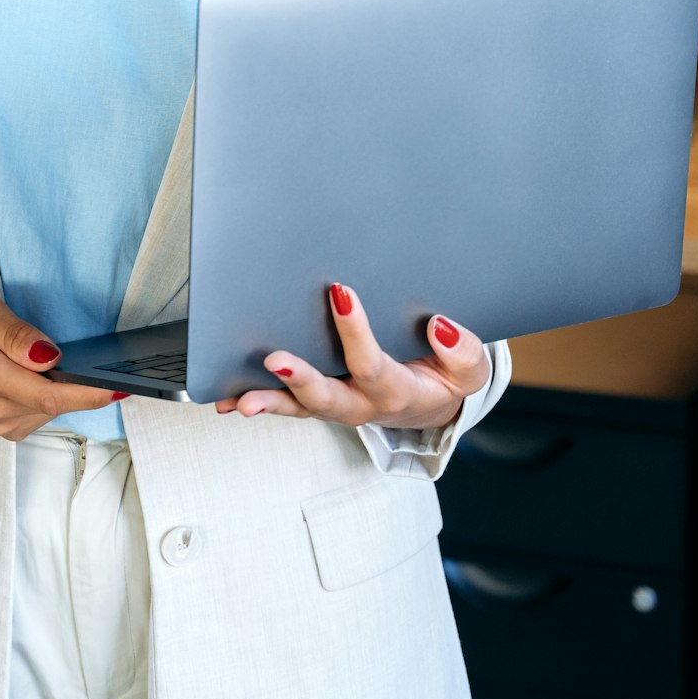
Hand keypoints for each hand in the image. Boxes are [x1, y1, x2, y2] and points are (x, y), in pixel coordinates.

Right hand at [0, 283, 124, 441]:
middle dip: (81, 386)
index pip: (48, 395)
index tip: (121, 386)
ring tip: (53, 361)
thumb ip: (16, 334)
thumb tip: (51, 357)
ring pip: (48, 411)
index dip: (89, 394)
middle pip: (54, 406)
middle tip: (100, 360)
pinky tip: (39, 376)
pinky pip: (38, 414)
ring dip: (62, 390)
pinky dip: (48, 398)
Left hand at [215, 281, 489, 428]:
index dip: (356, 332)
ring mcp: (336, 405)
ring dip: (268, 401)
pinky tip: (229, 398)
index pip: (373, 364)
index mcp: (398, 392)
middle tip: (276, 359)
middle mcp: (361, 404)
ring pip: (299, 407)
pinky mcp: (317, 402)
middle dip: (301, 379)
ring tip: (240, 398)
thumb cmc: (445, 376)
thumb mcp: (469, 371)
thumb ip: (463, 352)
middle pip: (328, 398)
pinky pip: (286, 404)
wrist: (432, 402)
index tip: (339, 291)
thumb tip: (440, 327)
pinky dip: (258, 401)